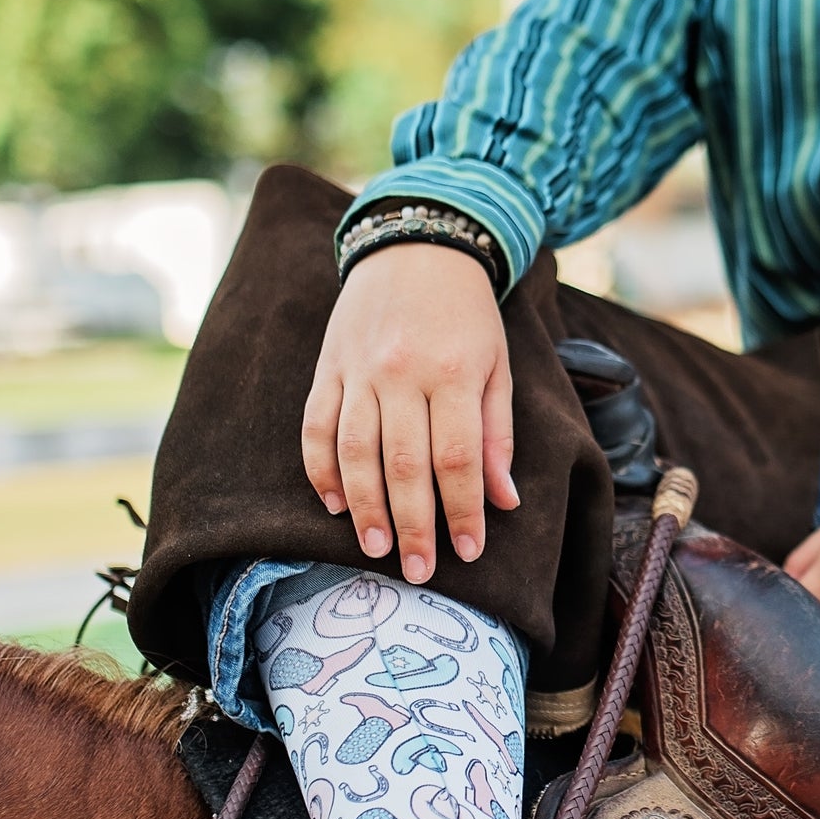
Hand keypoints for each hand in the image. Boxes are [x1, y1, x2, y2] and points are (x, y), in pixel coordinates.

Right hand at [302, 245, 515, 586]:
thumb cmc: (467, 314)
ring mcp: (358, 370)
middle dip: (413, 525)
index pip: (455, 458)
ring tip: (377, 550)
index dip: (461, 511)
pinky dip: (321, 469)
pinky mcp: (328, 367)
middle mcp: (402, 373)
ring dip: (364, 508)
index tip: (468, 552)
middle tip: (419, 573)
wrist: (415, 246)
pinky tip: (334, 504)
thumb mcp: (498, 366)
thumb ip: (497, 434)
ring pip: (355, 451)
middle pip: (403, 464)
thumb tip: (503, 501)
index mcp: (454, 372)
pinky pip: (316, 426)